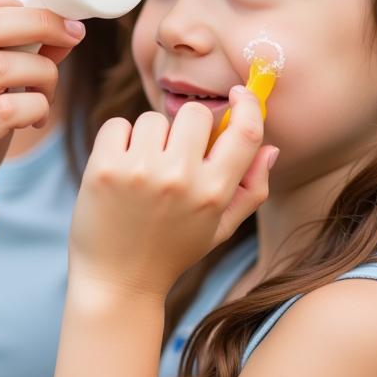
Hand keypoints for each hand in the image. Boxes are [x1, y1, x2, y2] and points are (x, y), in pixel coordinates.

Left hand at [69, 87, 276, 300]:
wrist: (117, 283)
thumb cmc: (172, 251)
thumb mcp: (220, 228)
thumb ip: (251, 189)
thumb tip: (271, 148)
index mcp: (214, 193)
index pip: (245, 133)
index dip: (248, 104)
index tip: (239, 93)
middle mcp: (181, 179)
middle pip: (195, 113)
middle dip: (186, 128)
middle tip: (173, 154)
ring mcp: (141, 172)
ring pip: (152, 119)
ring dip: (148, 139)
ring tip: (142, 172)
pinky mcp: (104, 168)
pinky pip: (117, 125)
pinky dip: (117, 141)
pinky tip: (118, 170)